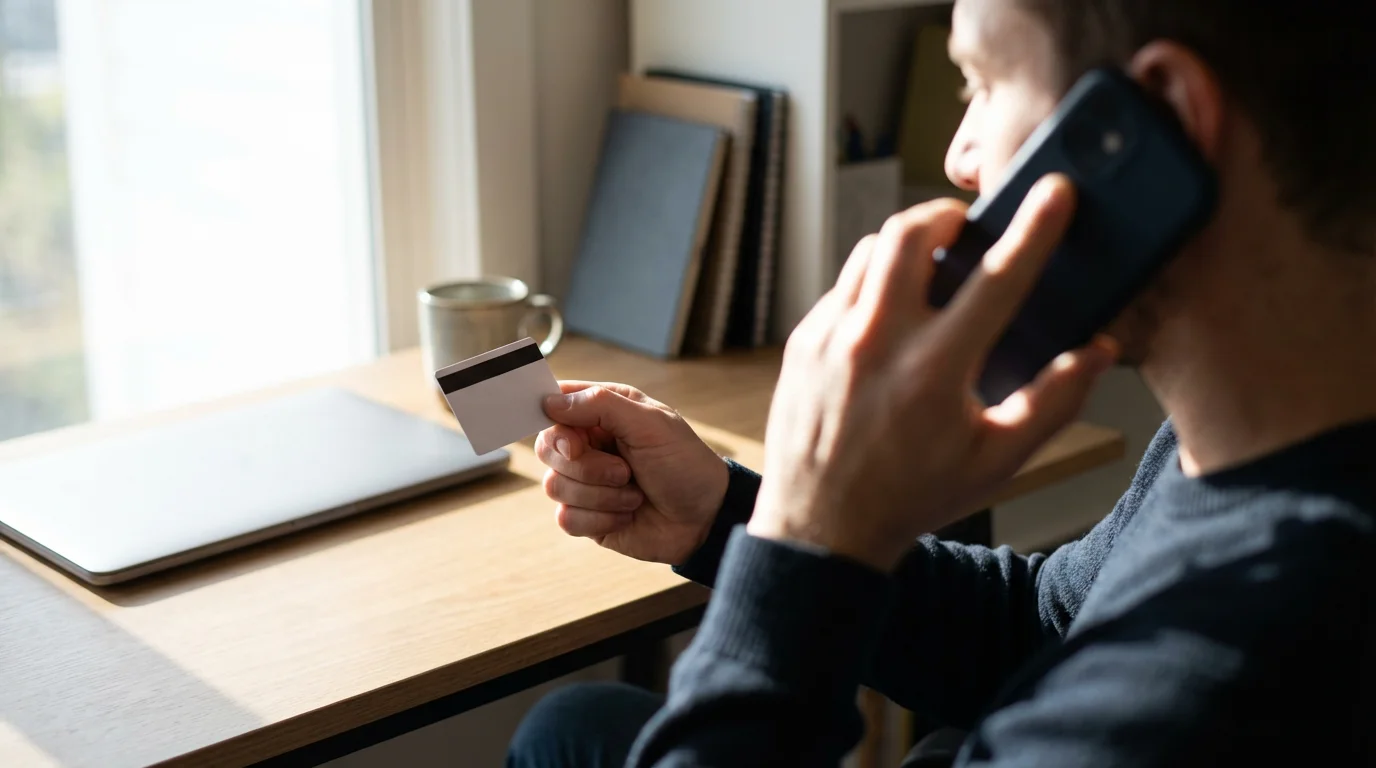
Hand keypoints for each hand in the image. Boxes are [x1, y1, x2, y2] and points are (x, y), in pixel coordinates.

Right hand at [537, 382, 729, 563]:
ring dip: (601, 495)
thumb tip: (550, 402)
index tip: (575, 442)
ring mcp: (586, 481)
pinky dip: (600, 520)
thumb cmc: (685, 464)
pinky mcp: (587, 516)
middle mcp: (590, 444)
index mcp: (603, 411)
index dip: (555, 422)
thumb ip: (600, 405)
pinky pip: (566, 519)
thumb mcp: (650, 424)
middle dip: (587, 467)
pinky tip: (627, 515)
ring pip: (554, 486)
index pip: (555, 405)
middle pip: (548, 449)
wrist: (705, 518)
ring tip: (635, 494)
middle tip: (625, 471)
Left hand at [747, 175, 1117, 570]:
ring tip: (929, 265)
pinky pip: (841, 288)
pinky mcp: (801, 343)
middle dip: (945, 213)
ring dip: (905, 244)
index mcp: (934, 371)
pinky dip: (871, 284)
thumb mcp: (996, 461)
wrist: (822, 528)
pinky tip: (890, 314)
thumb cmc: (912, 496)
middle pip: (911, 233)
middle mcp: (876, 343)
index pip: (996, 280)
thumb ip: (1053, 403)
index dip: (1034, 229)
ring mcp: (830, 338)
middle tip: (965, 224)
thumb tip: (1096, 351)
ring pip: (869, 251)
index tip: (1054, 192)